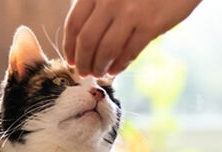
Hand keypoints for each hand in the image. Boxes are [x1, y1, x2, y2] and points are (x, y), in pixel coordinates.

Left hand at [61, 0, 202, 76]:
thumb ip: (99, 5)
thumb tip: (83, 39)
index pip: (74, 24)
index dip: (69, 46)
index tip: (71, 59)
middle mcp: (109, 0)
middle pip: (87, 40)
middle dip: (83, 61)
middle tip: (83, 72)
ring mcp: (131, 13)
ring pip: (106, 50)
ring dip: (99, 66)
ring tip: (99, 74)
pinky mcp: (151, 24)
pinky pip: (130, 52)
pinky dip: (119, 65)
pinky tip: (116, 70)